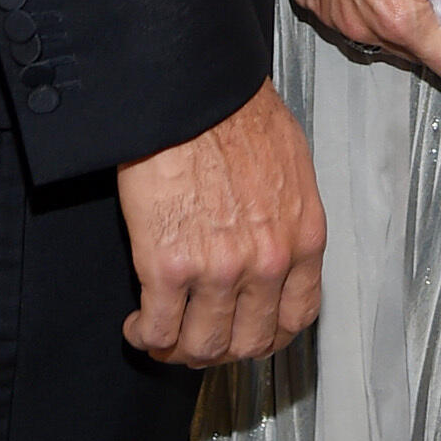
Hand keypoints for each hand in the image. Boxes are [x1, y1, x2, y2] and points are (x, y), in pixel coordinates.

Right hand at [117, 77, 325, 366]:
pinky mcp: (168, 267)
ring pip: (203, 347)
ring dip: (180, 349)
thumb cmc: (234, 110)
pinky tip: (139, 325)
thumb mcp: (290, 164)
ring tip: (165, 335)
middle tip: (202, 337)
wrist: (190, 91)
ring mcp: (219, 270)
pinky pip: (159, 329)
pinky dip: (146, 336)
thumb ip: (287, 216)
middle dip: (223, 347)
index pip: (297, 317)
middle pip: (249, 343)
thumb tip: (274, 239)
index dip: (268, 334)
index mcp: (301, 235)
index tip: (249, 332)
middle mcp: (267, 262)